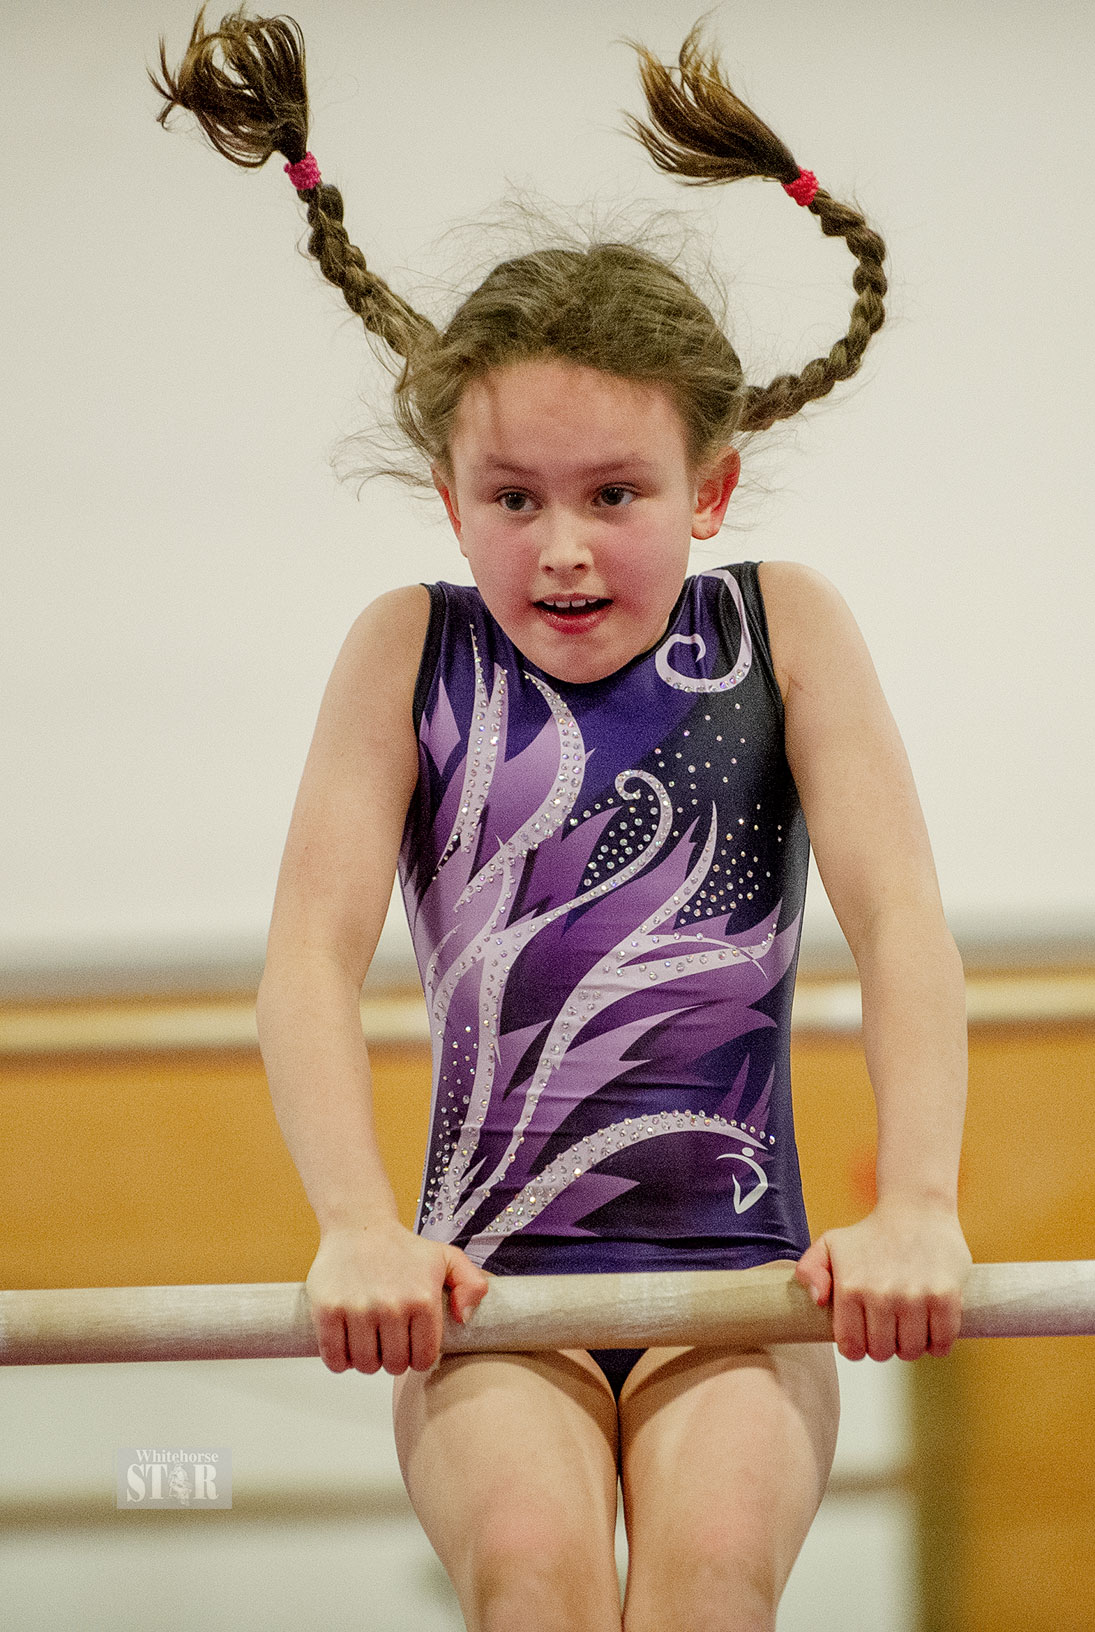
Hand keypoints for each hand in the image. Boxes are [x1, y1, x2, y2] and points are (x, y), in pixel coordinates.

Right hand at [305, 1220, 489, 1374]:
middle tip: (388, 1342)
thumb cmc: (403, 1248)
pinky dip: (340, 1361)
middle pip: (393, 1365)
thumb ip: (472, 1284)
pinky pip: (335, 1359)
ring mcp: (358, 1309)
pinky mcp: (327, 1310)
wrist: (359, 1226)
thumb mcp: (447, 1257)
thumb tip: (463, 1319)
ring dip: (367, 1361)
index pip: (423, 1358)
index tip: (410, 1345)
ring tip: (369, 1341)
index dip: (417, 1357)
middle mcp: (392, 1305)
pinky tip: (346, 1346)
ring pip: (365, 1365)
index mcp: (423, 1298)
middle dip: (392, 1359)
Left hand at [794, 1198, 971, 1361]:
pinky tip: (931, 1330)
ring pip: (910, 1351)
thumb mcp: (830, 1243)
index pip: (851, 1346)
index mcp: (850, 1287)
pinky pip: (941, 1344)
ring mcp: (914, 1297)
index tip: (864, 1339)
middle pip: (881, 1352)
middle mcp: (881, 1295)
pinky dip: (937, 1345)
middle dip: (883, 1347)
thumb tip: (819, 1301)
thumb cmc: (872, 1232)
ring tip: (908, 1327)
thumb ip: (809, 1270)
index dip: (856, 1349)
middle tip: (888, 1329)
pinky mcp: (945, 1298)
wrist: (916, 1209)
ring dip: (909, 1346)